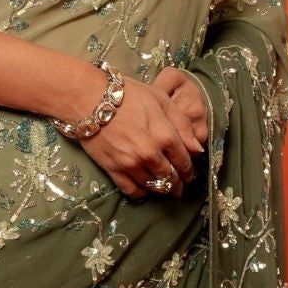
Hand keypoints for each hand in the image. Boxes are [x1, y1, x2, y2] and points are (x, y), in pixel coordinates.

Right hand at [76, 71, 205, 199]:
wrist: (89, 98)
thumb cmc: (127, 94)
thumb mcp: (161, 100)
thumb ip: (182, 125)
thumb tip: (198, 150)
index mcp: (165, 136)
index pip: (184, 161)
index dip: (189, 170)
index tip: (190, 174)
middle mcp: (150, 154)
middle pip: (170, 177)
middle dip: (178, 184)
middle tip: (180, 187)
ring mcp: (131, 164)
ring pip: (153, 185)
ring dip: (162, 189)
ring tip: (166, 190)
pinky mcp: (113, 169)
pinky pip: (131, 190)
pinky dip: (141, 193)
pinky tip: (145, 191)